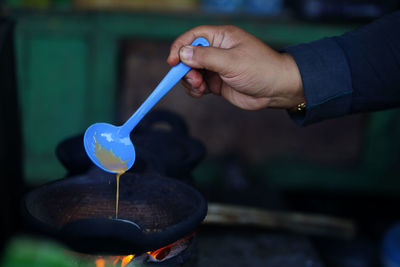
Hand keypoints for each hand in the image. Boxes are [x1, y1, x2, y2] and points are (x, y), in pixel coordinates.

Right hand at [167, 25, 304, 109]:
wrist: (277, 90)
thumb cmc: (261, 69)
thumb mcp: (232, 61)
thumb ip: (206, 57)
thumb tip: (182, 53)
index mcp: (221, 37)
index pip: (193, 37)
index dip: (179, 47)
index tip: (172, 62)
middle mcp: (217, 50)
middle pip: (189, 56)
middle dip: (186, 69)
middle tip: (194, 80)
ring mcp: (216, 67)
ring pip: (191, 72)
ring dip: (190, 81)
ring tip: (200, 88)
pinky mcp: (217, 82)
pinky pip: (198, 84)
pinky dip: (195, 89)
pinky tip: (201, 93)